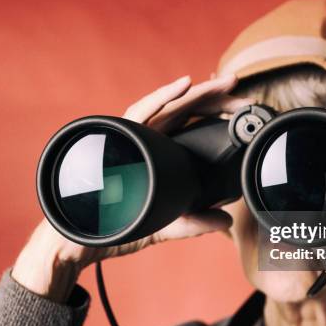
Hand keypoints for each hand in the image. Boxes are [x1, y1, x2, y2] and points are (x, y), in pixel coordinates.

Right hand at [12, 74, 252, 301]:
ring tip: (225, 85)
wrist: (82, 241)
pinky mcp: (119, 139)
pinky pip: (141, 113)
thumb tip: (226, 221)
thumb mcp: (165, 225)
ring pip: (170, 107)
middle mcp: (148, 141)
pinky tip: (185, 85)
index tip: (242, 110)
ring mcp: (133, 138)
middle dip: (216, 101)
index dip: (216, 115)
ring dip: (199, 94)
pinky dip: (163, 97)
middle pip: (186, 113)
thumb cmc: (116, 228)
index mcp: (160, 154)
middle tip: (243, 95)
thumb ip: (194, 222)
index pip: (192, 127)